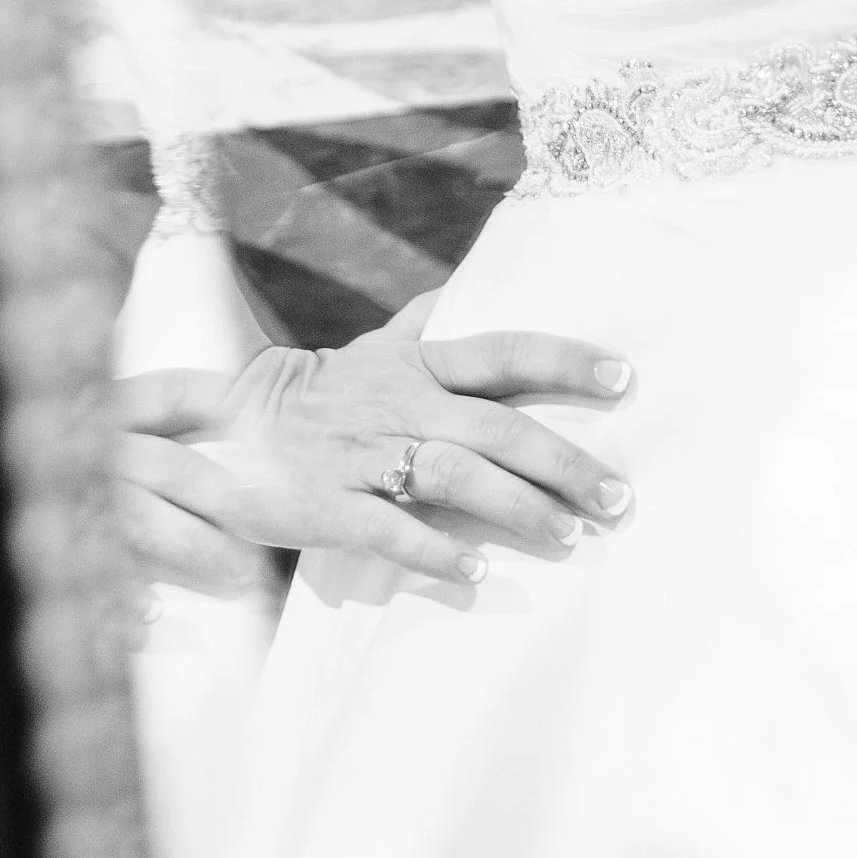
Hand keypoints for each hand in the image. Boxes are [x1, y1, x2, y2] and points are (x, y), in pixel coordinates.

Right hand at [115, 290, 635, 603]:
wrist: (232, 425)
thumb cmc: (326, 389)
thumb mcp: (377, 346)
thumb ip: (428, 322)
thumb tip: (470, 286)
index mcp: (418, 364)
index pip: (504, 352)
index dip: (565, 361)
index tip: (624, 379)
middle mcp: (400, 404)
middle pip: (497, 428)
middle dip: (563, 463)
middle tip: (617, 498)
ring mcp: (365, 456)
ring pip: (454, 477)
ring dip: (516, 508)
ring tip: (568, 537)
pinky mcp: (328, 505)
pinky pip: (390, 530)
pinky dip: (436, 552)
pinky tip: (479, 571)